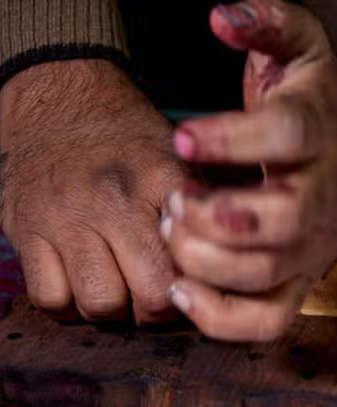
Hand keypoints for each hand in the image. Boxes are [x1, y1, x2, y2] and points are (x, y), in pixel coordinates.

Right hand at [0, 60, 186, 322]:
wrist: (57, 97)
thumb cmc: (130, 141)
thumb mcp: (179, 159)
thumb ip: (208, 210)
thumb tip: (241, 263)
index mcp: (163, 182)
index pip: (197, 259)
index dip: (203, 284)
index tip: (199, 281)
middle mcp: (115, 201)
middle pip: (153, 295)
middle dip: (160, 308)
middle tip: (158, 292)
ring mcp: (66, 218)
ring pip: (101, 305)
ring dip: (114, 309)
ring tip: (119, 286)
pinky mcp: (25, 230)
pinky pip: (52, 299)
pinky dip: (68, 304)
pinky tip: (80, 283)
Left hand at [162, 0, 336, 341]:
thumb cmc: (311, 107)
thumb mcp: (301, 48)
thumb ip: (267, 22)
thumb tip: (222, 19)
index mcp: (322, 136)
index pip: (287, 136)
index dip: (232, 139)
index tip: (181, 139)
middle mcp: (325, 199)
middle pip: (281, 221)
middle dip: (214, 216)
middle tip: (175, 201)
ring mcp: (315, 249)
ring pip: (266, 275)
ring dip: (205, 261)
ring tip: (173, 232)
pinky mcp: (302, 284)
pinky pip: (267, 322)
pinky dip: (220, 319)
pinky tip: (182, 287)